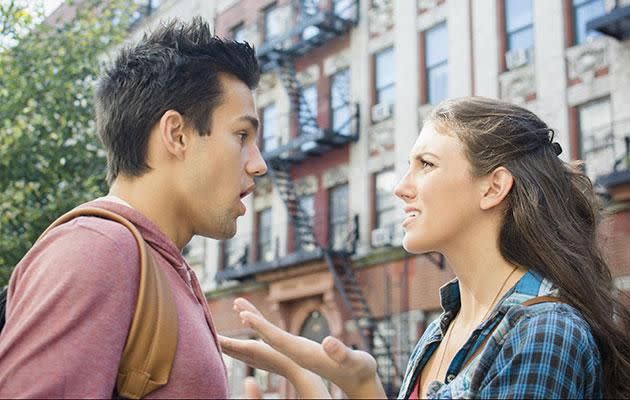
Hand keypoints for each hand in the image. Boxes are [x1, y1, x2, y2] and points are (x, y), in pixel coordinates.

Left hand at [233, 298, 385, 398]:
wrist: (360, 382)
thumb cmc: (360, 370)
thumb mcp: (355, 361)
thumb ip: (342, 353)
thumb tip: (329, 343)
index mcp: (305, 355)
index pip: (278, 340)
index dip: (262, 328)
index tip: (245, 316)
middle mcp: (297, 355)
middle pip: (269, 339)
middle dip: (253, 324)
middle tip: (237, 306)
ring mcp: (298, 354)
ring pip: (271, 338)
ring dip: (258, 324)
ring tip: (243, 309)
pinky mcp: (302, 352)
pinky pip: (279, 339)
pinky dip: (268, 329)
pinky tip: (261, 324)